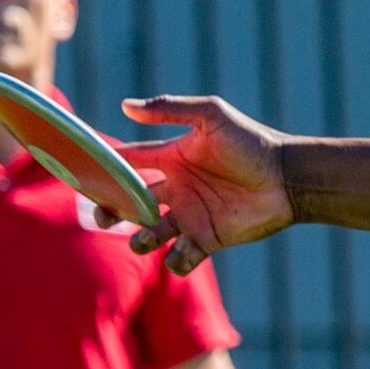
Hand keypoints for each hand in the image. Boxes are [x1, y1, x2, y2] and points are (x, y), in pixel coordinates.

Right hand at [115, 96, 296, 274]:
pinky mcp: (208, 240)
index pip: (128, 163)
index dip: (104, 168)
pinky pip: (180, 259)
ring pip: (150, 235)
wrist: (287, 178)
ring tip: (148, 236)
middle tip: (104, 218)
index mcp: (171, 158)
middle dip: (111, 212)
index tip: (82, 174)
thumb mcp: (211, 116)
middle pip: (129, 204)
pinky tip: (181, 252)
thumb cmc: (252, 143)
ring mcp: (190, 216)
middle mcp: (176, 189)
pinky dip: (176, 263)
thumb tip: (125, 105)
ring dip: (141, 240)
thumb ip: (170, 110)